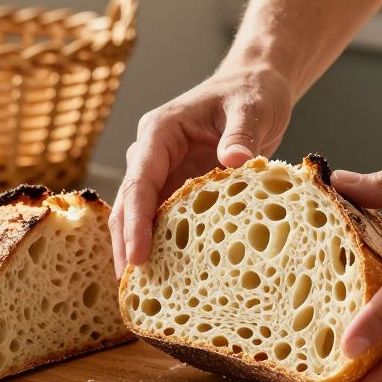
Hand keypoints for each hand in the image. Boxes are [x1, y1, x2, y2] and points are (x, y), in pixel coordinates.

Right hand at [110, 66, 293, 274]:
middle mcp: (152, 154)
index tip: (136, 257)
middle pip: (129, 205)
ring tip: (142, 295)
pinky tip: (167, 278)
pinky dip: (162, 247)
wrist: (255, 85)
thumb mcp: (252, 107)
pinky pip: (164, 220)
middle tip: (131, 290)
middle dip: (125, 246)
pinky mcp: (177, 187)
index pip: (139, 181)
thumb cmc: (252, 92)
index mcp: (159, 132)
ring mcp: (162, 172)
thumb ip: (242, 133)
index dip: (136, 221)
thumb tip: (234, 161)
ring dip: (138, 251)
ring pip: (140, 217)